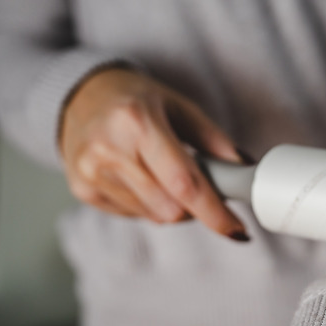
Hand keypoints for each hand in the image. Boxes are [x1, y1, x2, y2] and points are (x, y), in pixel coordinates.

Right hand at [59, 67, 249, 240]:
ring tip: (163, 173)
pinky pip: (134, 215)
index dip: (215, 212)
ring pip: (154, 216)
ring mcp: (91, 173)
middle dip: (195, 206)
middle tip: (200, 186)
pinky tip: (140, 177)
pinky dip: (149, 204)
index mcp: (138, 122)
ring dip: (172, 205)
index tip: (238, 229)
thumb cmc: (137, 100)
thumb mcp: (180, 107)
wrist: (81, 96)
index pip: (184, 182)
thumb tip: (244, 171)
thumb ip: (214, 140)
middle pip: (171, 209)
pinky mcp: (82, 190)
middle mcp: (109, 150)